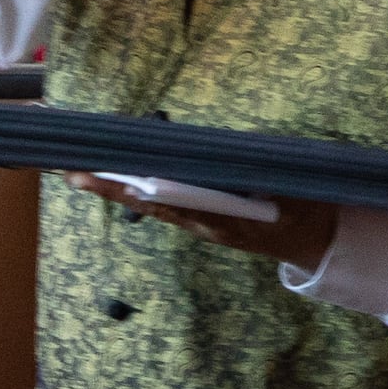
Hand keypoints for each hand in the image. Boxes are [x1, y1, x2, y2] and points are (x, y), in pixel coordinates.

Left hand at [79, 177, 337, 273]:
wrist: (312, 239)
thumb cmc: (300, 205)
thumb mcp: (285, 187)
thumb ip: (253, 171)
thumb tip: (224, 149)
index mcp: (223, 218)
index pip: (172, 202)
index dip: (141, 189)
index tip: (112, 179)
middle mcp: (204, 224)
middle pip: (150, 204)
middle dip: (113, 189)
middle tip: (75, 175)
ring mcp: (200, 226)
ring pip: (150, 206)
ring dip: (116, 190)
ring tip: (80, 175)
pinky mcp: (199, 223)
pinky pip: (163, 207)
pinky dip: (137, 193)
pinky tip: (115, 180)